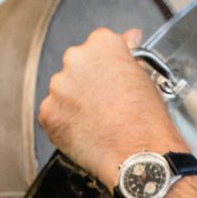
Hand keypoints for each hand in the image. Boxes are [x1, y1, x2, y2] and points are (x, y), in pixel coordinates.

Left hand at [38, 28, 196, 197]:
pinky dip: (66, 125)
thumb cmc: (148, 122)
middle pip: (77, 66)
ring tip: (99, 123)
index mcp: (102, 45)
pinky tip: (87, 134)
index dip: (108, 66)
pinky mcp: (48, 113)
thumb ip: (128, 57)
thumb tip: (128, 39)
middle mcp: (76, 59)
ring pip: (63, 92)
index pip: (99, 45)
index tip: (112, 77)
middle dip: (88, 83)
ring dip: (75, 104)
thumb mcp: (146, 79)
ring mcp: (59, 87)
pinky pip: (54, 115)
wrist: (140, 158)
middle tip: (107, 105)